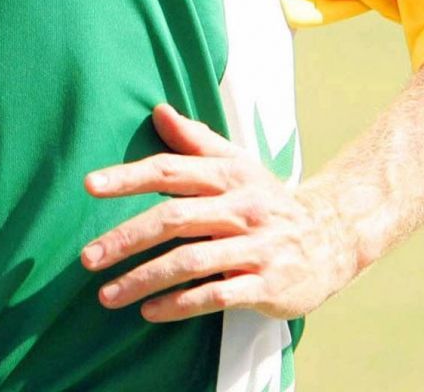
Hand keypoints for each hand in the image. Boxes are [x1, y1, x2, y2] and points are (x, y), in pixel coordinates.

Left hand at [80, 103, 357, 321]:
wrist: (335, 236)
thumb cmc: (271, 200)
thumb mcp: (239, 164)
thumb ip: (196, 141)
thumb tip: (158, 112)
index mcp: (229, 176)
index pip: (172, 171)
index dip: (129, 177)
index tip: (90, 185)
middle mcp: (241, 208)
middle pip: (174, 219)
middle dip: (126, 238)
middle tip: (89, 257)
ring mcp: (255, 248)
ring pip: (190, 261)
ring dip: (144, 279)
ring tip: (108, 294)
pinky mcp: (265, 284)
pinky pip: (216, 295)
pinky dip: (180, 304)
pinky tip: (150, 312)